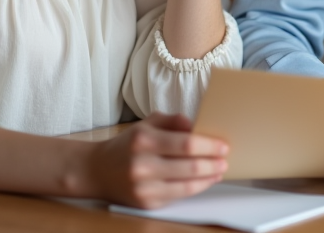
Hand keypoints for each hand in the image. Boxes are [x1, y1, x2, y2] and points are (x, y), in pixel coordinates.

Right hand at [86, 112, 227, 208]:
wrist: (97, 171)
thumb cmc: (127, 145)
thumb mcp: (147, 124)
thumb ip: (173, 120)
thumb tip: (197, 126)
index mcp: (144, 140)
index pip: (186, 143)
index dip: (209, 146)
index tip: (223, 145)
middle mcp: (143, 165)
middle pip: (190, 165)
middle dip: (213, 163)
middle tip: (225, 159)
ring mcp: (144, 187)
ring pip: (187, 185)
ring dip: (208, 178)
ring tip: (219, 170)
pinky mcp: (146, 203)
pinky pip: (179, 196)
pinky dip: (195, 188)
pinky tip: (204, 181)